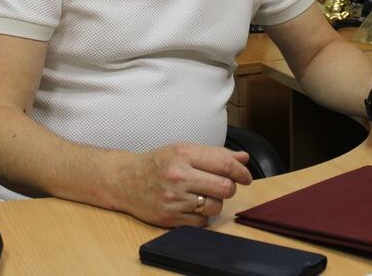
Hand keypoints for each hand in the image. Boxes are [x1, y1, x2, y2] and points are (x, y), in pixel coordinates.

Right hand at [117, 143, 251, 226]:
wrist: (125, 180)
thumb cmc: (157, 163)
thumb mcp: (184, 150)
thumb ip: (215, 154)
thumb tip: (243, 159)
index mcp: (184, 154)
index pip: (224, 164)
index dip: (241, 172)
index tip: (246, 177)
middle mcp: (179, 176)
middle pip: (225, 188)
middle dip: (229, 188)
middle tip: (222, 186)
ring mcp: (174, 199)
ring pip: (215, 206)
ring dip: (215, 202)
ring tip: (202, 194)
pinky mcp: (170, 218)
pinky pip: (202, 221)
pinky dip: (202, 215)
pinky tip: (191, 205)